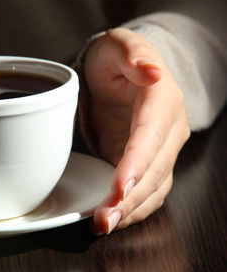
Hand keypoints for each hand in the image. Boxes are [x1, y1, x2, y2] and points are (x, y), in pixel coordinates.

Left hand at [84, 28, 189, 233]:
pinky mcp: (146, 163)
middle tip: (104, 218)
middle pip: (154, 170)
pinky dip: (132, 208)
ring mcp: (159, 150)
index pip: (151, 136)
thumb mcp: (119, 47)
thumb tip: (150, 71)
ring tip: (104, 225)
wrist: (120, 73)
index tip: (119, 186)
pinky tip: (113, 220)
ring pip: (153, 187)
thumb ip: (132, 55)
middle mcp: (167, 130)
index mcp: (162, 101)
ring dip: (131, 210)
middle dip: (130, 197)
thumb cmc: (115, 60)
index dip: (136, 163)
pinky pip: (146, 191)